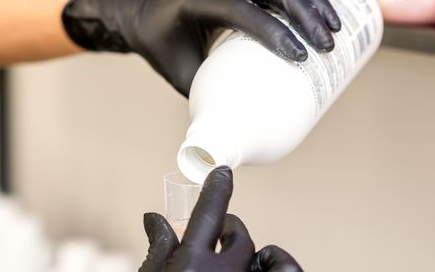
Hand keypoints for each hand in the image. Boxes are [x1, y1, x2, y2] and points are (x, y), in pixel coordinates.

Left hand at [63, 0, 340, 96]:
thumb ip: (209, 100)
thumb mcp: (181, 77)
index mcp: (197, 3)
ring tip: (335, 25)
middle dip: (304, 12)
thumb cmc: (164, 49)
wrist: (148, 16)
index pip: (240, 11)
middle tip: (327, 44)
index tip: (301, 57)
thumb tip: (238, 135)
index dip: (273, 31)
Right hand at [139, 166, 303, 271]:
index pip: (209, 213)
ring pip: (268, 257)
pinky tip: (266, 267)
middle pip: (239, 235)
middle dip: (229, 229)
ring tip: (250, 256)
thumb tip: (155, 218)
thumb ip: (157, 249)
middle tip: (220, 234)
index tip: (223, 172)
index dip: (217, 188)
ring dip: (259, 252)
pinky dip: (279, 265)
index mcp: (190, 265)